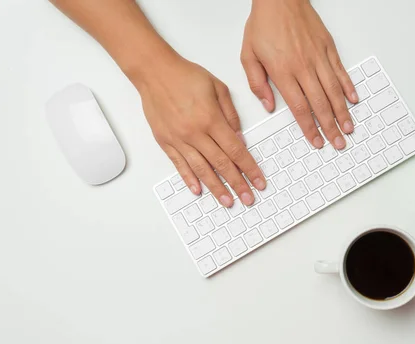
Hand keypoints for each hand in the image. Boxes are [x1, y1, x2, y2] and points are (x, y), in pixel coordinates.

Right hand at [133, 54, 265, 206]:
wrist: (154, 71)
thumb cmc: (186, 76)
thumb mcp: (218, 88)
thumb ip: (231, 114)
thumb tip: (239, 139)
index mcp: (212, 119)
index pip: (236, 151)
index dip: (250, 169)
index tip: (259, 182)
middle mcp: (195, 133)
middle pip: (221, 164)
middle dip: (238, 184)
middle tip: (248, 199)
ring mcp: (179, 139)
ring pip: (201, 169)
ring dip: (216, 188)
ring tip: (228, 202)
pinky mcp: (165, 141)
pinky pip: (179, 165)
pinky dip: (189, 179)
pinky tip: (198, 190)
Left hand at [241, 0, 357, 149]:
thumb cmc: (264, 24)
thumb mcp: (248, 55)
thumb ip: (257, 83)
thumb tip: (269, 105)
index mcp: (283, 71)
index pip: (299, 107)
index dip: (309, 127)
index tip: (316, 141)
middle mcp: (303, 66)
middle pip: (320, 104)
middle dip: (330, 127)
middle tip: (338, 143)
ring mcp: (318, 57)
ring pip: (333, 90)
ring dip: (342, 112)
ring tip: (348, 128)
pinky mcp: (328, 47)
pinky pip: (341, 71)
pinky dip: (348, 87)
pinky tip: (353, 100)